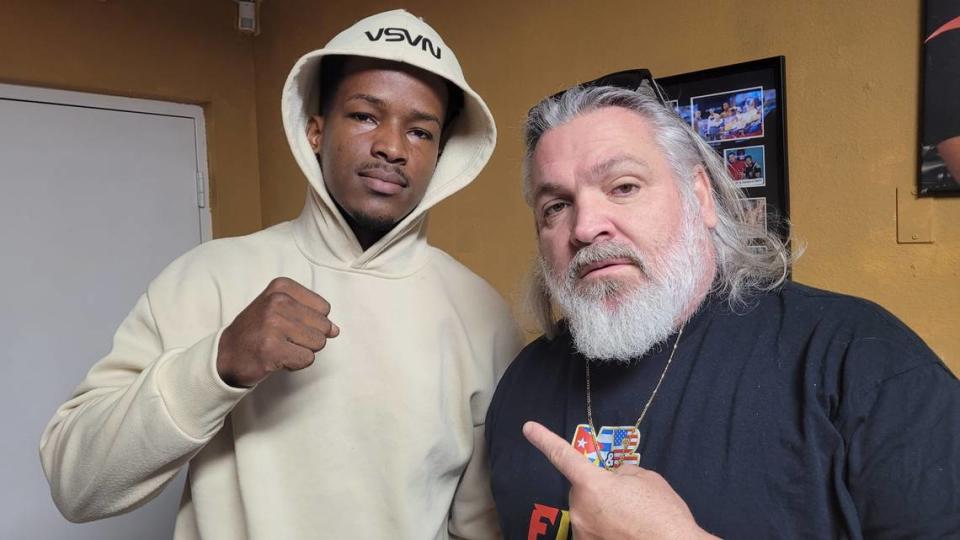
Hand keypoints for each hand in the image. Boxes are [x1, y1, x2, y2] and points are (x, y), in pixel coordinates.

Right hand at [217, 277, 339, 386]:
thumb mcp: (280, 310)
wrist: (225, 355)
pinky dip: (295, 364)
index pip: (324, 308)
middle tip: (283, 339)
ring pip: (318, 343)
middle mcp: (277, 302)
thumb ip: (311, 314)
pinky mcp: (272, 349)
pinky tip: (277, 358)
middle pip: (323, 326)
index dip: (311, 322)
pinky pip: (307, 359)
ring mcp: (273, 324)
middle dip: (309, 338)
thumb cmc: (257, 332)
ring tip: (280, 347)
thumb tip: (336, 330)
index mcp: (281, 287)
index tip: (288, 324)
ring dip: (302, 351)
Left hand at [523, 421, 715, 539]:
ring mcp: (583, 533)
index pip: (562, 456)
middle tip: (627, 499)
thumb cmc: (663, 514)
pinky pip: (593, 530)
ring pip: (587, 512)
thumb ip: (620, 472)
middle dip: (598, 489)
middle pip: (582, 490)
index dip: (544, 440)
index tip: (528, 428)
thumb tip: (612, 477)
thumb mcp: (645, 479)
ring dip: (602, 511)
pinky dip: (605, 528)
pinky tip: (626, 531)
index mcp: (592, 484)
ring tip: (631, 520)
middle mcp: (580, 509)